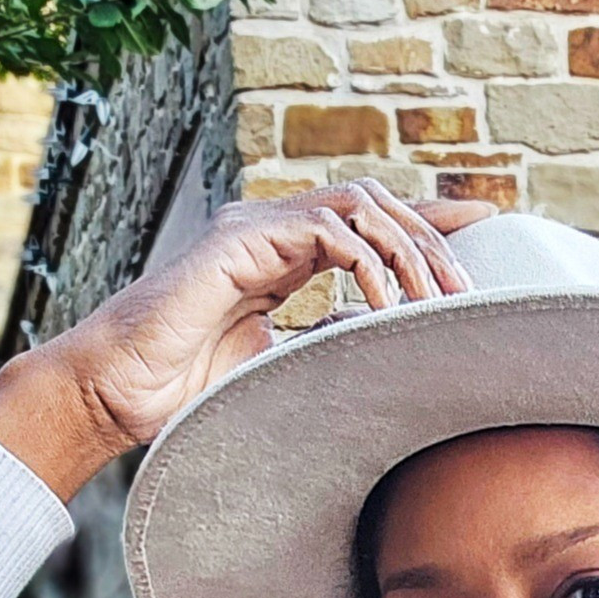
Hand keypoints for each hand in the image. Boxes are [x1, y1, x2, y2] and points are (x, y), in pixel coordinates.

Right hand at [0, 182, 495, 501]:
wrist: (117, 394)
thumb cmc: (182, 392)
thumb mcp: (278, 370)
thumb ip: (325, 346)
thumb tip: (384, 347)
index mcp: (282, 255)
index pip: (368, 223)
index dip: (427, 224)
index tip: (482, 234)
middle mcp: (270, 229)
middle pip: (376, 203)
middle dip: (432, 239)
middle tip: (470, 290)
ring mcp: (253, 228)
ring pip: (359, 205)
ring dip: (408, 251)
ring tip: (436, 304)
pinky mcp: (239, 240)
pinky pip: (327, 233)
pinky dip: (369, 266)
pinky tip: (388, 310)